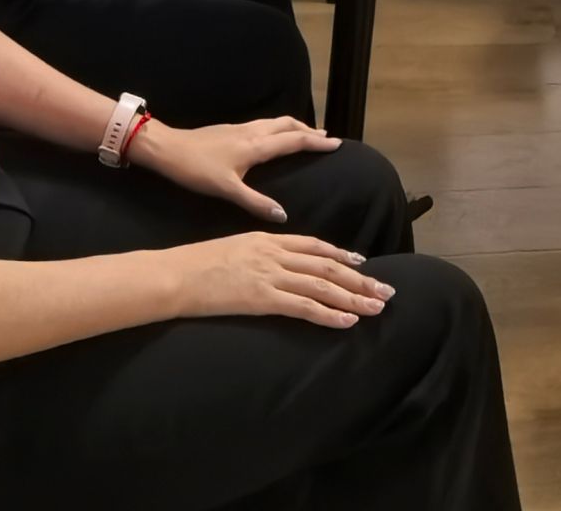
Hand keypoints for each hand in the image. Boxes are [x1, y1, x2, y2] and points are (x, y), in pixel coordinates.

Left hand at [133, 117, 340, 221]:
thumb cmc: (196, 169)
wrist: (166, 148)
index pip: (294, 140)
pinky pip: (264, 124)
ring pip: (276, 122)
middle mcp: (253, 132)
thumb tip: (283, 215)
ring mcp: (241, 128)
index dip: (317, 142)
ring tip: (306, 134)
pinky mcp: (230, 129)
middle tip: (326, 137)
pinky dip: (279, 128)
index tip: (336, 143)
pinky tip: (273, 137)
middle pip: (289, 125)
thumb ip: (255, 202)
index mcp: (256, 146)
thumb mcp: (226, 190)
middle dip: (309, 130)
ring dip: (294, 126)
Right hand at [174, 232, 396, 328]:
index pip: (314, 246)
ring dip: (354, 297)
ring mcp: (271, 275)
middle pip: (328, 266)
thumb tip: (270, 264)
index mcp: (268, 239)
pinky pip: (304, 306)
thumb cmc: (195, 264)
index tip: (362, 261)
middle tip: (385, 290)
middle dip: (360, 278)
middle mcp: (276, 253)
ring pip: (323, 286)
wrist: (175, 274)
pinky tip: (348, 320)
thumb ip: (257, 253)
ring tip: (377, 307)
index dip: (341, 254)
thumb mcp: (232, 248)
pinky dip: (330, 314)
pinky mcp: (263, 298)